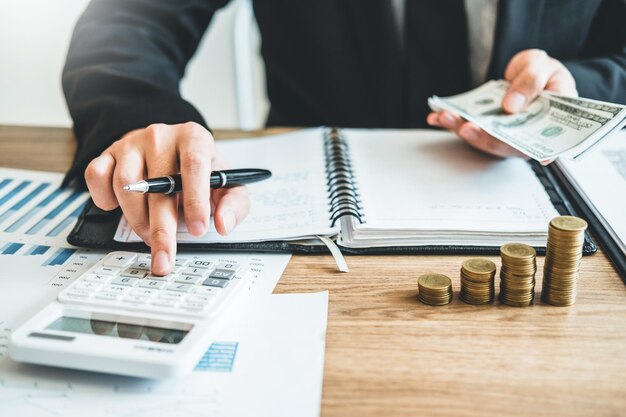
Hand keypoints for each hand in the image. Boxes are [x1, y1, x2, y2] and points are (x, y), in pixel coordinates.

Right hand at [84, 122, 250, 274]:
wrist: (171, 149)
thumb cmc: (200, 171)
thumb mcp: (227, 184)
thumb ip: (234, 204)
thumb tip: (224, 224)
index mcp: (194, 138)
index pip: (193, 165)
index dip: (195, 200)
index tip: (198, 229)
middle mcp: (161, 136)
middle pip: (157, 184)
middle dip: (162, 229)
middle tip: (165, 257)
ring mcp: (131, 143)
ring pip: (125, 185)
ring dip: (136, 219)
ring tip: (150, 235)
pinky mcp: (108, 153)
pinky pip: (96, 176)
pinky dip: (104, 198)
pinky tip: (118, 208)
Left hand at [427, 49, 577, 158]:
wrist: (531, 69)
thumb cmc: (545, 73)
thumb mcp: (544, 69)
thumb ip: (531, 83)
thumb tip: (511, 105)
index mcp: (547, 127)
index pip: (540, 144)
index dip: (528, 149)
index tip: (514, 148)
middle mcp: (522, 136)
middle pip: (503, 143)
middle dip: (482, 137)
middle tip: (466, 127)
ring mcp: (502, 133)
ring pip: (482, 137)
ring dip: (461, 129)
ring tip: (444, 117)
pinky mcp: (486, 125)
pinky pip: (468, 126)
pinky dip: (451, 122)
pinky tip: (436, 116)